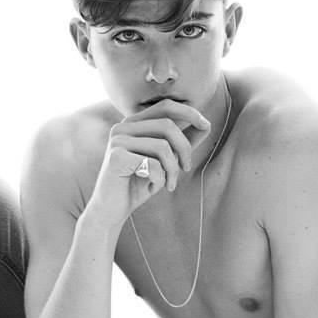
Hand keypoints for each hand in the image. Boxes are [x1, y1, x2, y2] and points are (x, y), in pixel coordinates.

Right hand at [88, 99, 211, 227]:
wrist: (111, 210)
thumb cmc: (137, 185)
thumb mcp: (164, 162)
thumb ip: (181, 143)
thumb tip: (205, 124)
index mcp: (133, 123)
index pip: (165, 106)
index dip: (189, 112)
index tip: (206, 125)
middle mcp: (122, 127)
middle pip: (167, 126)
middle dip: (185, 149)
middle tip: (185, 169)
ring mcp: (117, 141)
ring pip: (162, 146)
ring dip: (173, 169)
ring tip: (169, 184)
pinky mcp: (115, 158)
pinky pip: (152, 165)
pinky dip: (160, 179)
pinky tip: (152, 188)